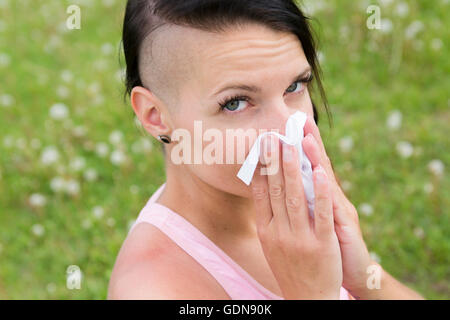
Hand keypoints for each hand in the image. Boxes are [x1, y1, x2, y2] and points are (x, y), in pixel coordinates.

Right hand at [250, 134, 342, 299]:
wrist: (308, 299)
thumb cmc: (290, 268)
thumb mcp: (272, 245)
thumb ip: (268, 218)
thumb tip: (262, 190)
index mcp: (266, 231)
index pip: (261, 193)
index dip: (262, 167)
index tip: (262, 146)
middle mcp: (279, 233)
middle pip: (276, 190)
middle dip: (275, 160)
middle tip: (275, 135)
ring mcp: (300, 239)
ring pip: (296, 197)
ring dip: (294, 168)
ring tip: (292, 143)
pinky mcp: (323, 245)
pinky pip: (321, 214)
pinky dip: (321, 191)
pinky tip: (320, 170)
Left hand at [302, 115, 374, 297]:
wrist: (351, 273)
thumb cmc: (329, 245)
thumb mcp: (313, 220)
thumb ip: (301, 200)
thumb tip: (282, 183)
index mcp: (321, 197)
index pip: (308, 165)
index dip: (301, 144)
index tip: (291, 122)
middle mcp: (332, 198)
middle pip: (318, 165)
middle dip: (307, 141)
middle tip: (297, 118)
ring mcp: (340, 209)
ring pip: (325, 180)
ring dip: (315, 157)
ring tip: (305, 136)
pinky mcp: (346, 225)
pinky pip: (333, 206)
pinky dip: (326, 188)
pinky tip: (321, 172)